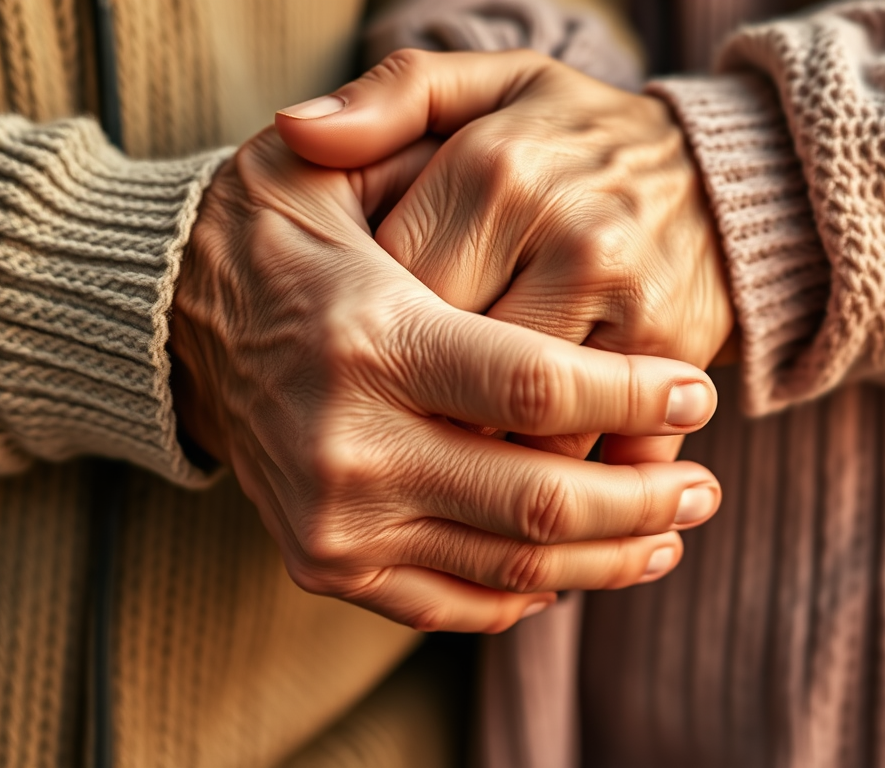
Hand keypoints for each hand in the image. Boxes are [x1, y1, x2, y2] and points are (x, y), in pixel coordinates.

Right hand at [169, 127, 723, 632]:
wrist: (179, 331)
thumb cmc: (273, 241)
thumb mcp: (318, 166)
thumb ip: (403, 136)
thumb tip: (504, 177)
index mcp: (368, 341)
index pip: (538, 390)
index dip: (634, 396)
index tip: (696, 389)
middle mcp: (349, 448)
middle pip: (538, 500)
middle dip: (645, 499)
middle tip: (705, 484)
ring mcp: (337, 522)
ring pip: (510, 566)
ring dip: (608, 556)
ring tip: (670, 532)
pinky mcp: (328, 563)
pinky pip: (452, 604)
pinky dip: (527, 595)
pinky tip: (578, 571)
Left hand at [276, 49, 733, 463]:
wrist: (724, 178)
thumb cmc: (583, 140)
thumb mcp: (496, 86)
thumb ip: (396, 97)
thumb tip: (295, 129)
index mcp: (497, 166)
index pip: (389, 277)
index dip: (364, 323)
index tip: (358, 344)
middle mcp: (561, 232)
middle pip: (441, 354)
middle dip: (407, 391)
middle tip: (389, 410)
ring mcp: (621, 299)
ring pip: (506, 413)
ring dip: (469, 442)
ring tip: (446, 443)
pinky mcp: (668, 353)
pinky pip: (578, 439)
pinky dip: (539, 462)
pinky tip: (515, 461)